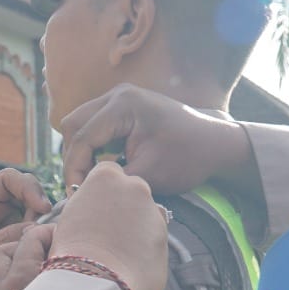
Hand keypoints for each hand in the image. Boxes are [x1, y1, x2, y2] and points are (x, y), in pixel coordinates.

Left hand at [0, 168, 51, 289]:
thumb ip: (9, 238)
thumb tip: (40, 226)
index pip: (8, 179)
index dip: (28, 187)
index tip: (42, 207)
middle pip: (25, 195)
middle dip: (39, 209)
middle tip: (45, 231)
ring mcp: (2, 228)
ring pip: (32, 216)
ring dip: (41, 227)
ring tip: (44, 245)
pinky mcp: (10, 245)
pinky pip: (31, 237)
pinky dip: (39, 242)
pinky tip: (42, 253)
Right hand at [51, 161, 168, 289]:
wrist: (95, 283)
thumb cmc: (73, 251)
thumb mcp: (70, 217)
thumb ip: (88, 205)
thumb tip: (94, 211)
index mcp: (107, 176)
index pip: (108, 173)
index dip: (101, 192)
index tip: (95, 209)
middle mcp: (135, 187)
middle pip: (131, 192)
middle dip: (123, 208)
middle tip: (105, 233)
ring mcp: (154, 212)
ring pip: (145, 216)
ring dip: (135, 230)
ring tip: (116, 254)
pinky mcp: (166, 238)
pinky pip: (153, 240)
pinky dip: (144, 250)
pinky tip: (128, 265)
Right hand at [60, 83, 254, 195]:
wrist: (216, 144)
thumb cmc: (187, 158)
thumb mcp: (147, 175)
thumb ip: (111, 180)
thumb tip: (81, 191)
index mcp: (123, 105)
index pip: (82, 137)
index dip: (74, 169)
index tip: (75, 195)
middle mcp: (117, 94)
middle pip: (73, 125)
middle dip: (73, 158)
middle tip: (79, 187)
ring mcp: (119, 98)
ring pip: (80, 124)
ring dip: (80, 151)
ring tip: (89, 179)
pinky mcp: (123, 108)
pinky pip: (94, 125)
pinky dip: (91, 146)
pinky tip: (101, 168)